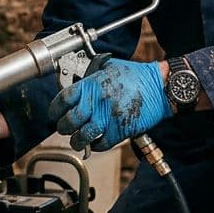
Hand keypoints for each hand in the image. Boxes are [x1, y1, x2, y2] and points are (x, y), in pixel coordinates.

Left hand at [48, 59, 170, 150]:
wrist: (159, 87)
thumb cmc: (137, 75)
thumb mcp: (109, 67)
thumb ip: (92, 74)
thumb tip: (78, 80)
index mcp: (92, 84)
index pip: (63, 99)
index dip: (55, 109)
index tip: (54, 114)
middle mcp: (97, 101)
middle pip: (70, 121)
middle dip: (63, 127)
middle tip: (64, 128)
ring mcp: (108, 117)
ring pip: (83, 136)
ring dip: (77, 141)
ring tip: (77, 140)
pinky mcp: (120, 130)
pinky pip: (102, 144)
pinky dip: (96, 146)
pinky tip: (96, 142)